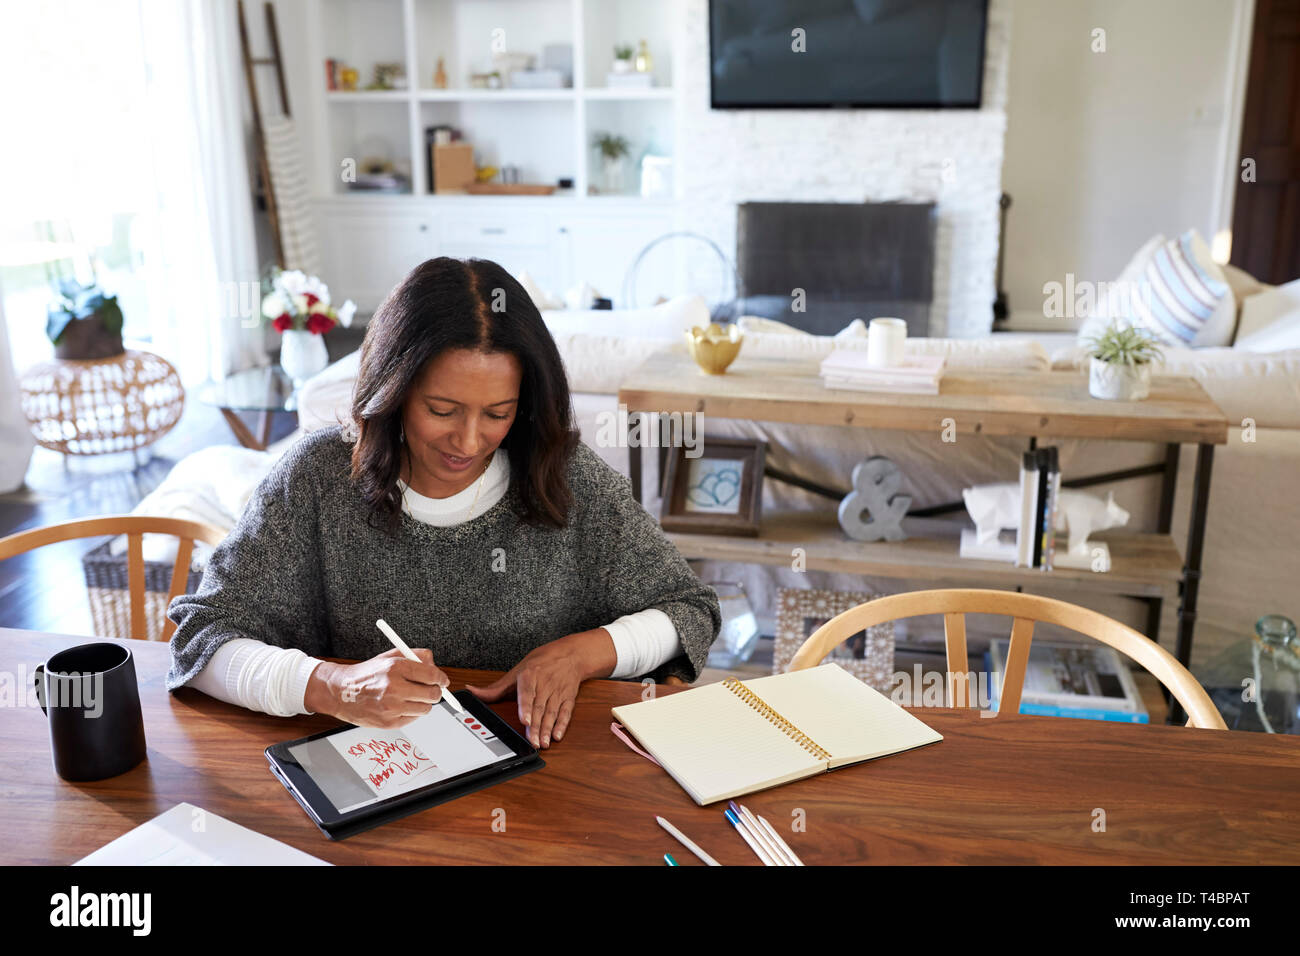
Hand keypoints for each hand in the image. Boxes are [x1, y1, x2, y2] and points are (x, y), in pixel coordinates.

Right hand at [305, 648, 449, 728]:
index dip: (441, 678)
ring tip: (411, 697)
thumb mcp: (389, 657)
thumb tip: (434, 664)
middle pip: (432, 694)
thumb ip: (415, 656)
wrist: (340, 692)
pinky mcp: (388, 723)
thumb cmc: (366, 674)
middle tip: (431, 689)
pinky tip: (400, 705)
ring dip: (423, 703)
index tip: (442, 680)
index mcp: (395, 668)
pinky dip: (411, 712)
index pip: (432, 675)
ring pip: (425, 709)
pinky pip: (413, 718)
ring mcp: (391, 707)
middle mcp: (393, 688)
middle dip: (436, 691)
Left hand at [465, 629, 614, 748]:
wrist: (569, 654)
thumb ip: (495, 688)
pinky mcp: (568, 697)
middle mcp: (545, 683)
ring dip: (547, 729)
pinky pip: (566, 712)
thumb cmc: (540, 663)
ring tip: (542, 743)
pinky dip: (562, 724)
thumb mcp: (517, 671)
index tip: (524, 720)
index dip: (526, 707)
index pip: (527, 692)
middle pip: (539, 707)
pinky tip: (557, 735)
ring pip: (552, 712)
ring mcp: (558, 691)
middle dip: (536, 726)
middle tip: (531, 742)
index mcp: (530, 674)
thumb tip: (471, 691)